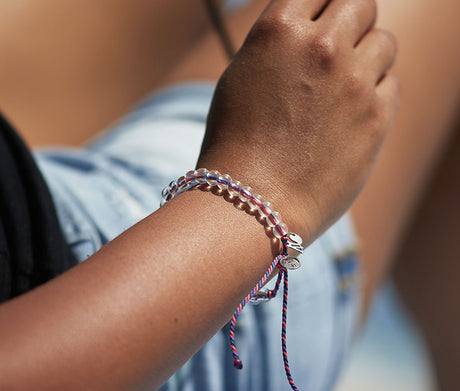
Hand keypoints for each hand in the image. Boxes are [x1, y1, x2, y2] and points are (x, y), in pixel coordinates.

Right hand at [198, 0, 398, 240]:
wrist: (253, 201)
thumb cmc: (235, 144)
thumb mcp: (241, 79)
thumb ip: (278, 46)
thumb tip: (307, 31)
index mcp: (279, 30)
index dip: (319, 7)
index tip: (320, 23)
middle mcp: (321, 46)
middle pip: (360, 3)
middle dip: (350, 20)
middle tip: (339, 46)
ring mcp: (354, 81)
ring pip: (384, 40)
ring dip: (367, 55)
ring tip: (344, 86)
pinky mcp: (376, 117)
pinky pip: (392, 84)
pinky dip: (376, 92)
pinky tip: (352, 114)